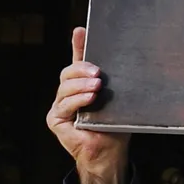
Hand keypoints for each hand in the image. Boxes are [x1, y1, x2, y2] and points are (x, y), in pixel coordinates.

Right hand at [47, 27, 127, 183]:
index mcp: (82, 84)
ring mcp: (60, 105)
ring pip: (65, 87)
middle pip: (69, 72)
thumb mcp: (118, 99)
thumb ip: (115, 81)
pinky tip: (89, 99)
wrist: (110, 153)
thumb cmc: (115, 127)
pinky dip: (77, 100)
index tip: (80, 31)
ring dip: (81, 85)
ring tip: (97, 86)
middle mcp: (69, 92)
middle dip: (82, 68)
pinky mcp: (55, 119)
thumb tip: (127, 57)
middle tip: (98, 72)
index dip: (78, 44)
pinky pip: (64, 105)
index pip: (78, 60)